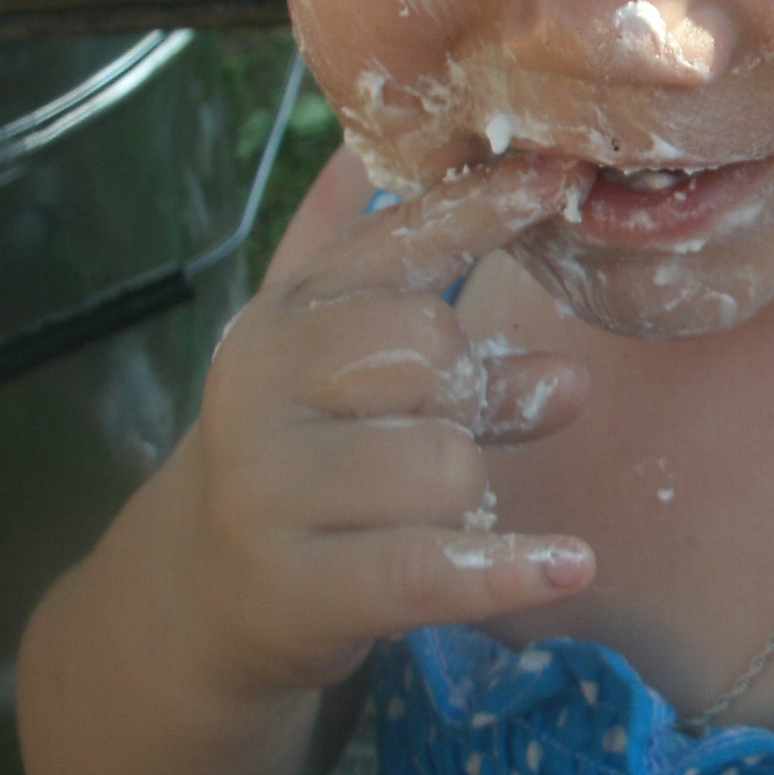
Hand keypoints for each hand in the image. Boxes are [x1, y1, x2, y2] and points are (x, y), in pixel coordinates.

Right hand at [180, 153, 595, 695]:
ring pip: (444, 464)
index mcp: (285, 316)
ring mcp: (271, 489)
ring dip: (470, 491)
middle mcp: (265, 389)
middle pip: (429, 349)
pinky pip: (429, 566)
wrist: (206, 594)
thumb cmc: (306, 456)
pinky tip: (568, 565)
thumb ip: (392, 281)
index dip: (484, 209)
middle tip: (446, 428)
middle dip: (468, 393)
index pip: (397, 245)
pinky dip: (506, 569)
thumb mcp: (336, 358)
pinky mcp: (301, 584)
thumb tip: (474, 260)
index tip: (560, 179)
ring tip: (434, 511)